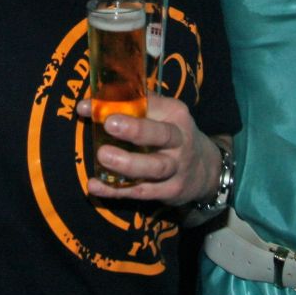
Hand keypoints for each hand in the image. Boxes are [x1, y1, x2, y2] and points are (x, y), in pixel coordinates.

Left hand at [77, 95, 219, 205]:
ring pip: (155, 167)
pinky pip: (142, 191)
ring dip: (128, 163)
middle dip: (136, 130)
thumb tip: (91, 102)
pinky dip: (117, 190)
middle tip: (110, 125)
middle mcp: (179, 140)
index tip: (90, 105)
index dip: (121, 103)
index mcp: (175, 114)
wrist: (206, 170)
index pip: (149, 104)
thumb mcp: (163, 115)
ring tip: (103, 156)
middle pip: (161, 135)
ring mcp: (176, 168)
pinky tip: (96, 186)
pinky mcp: (169, 191)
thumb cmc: (172, 135)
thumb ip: (132, 107)